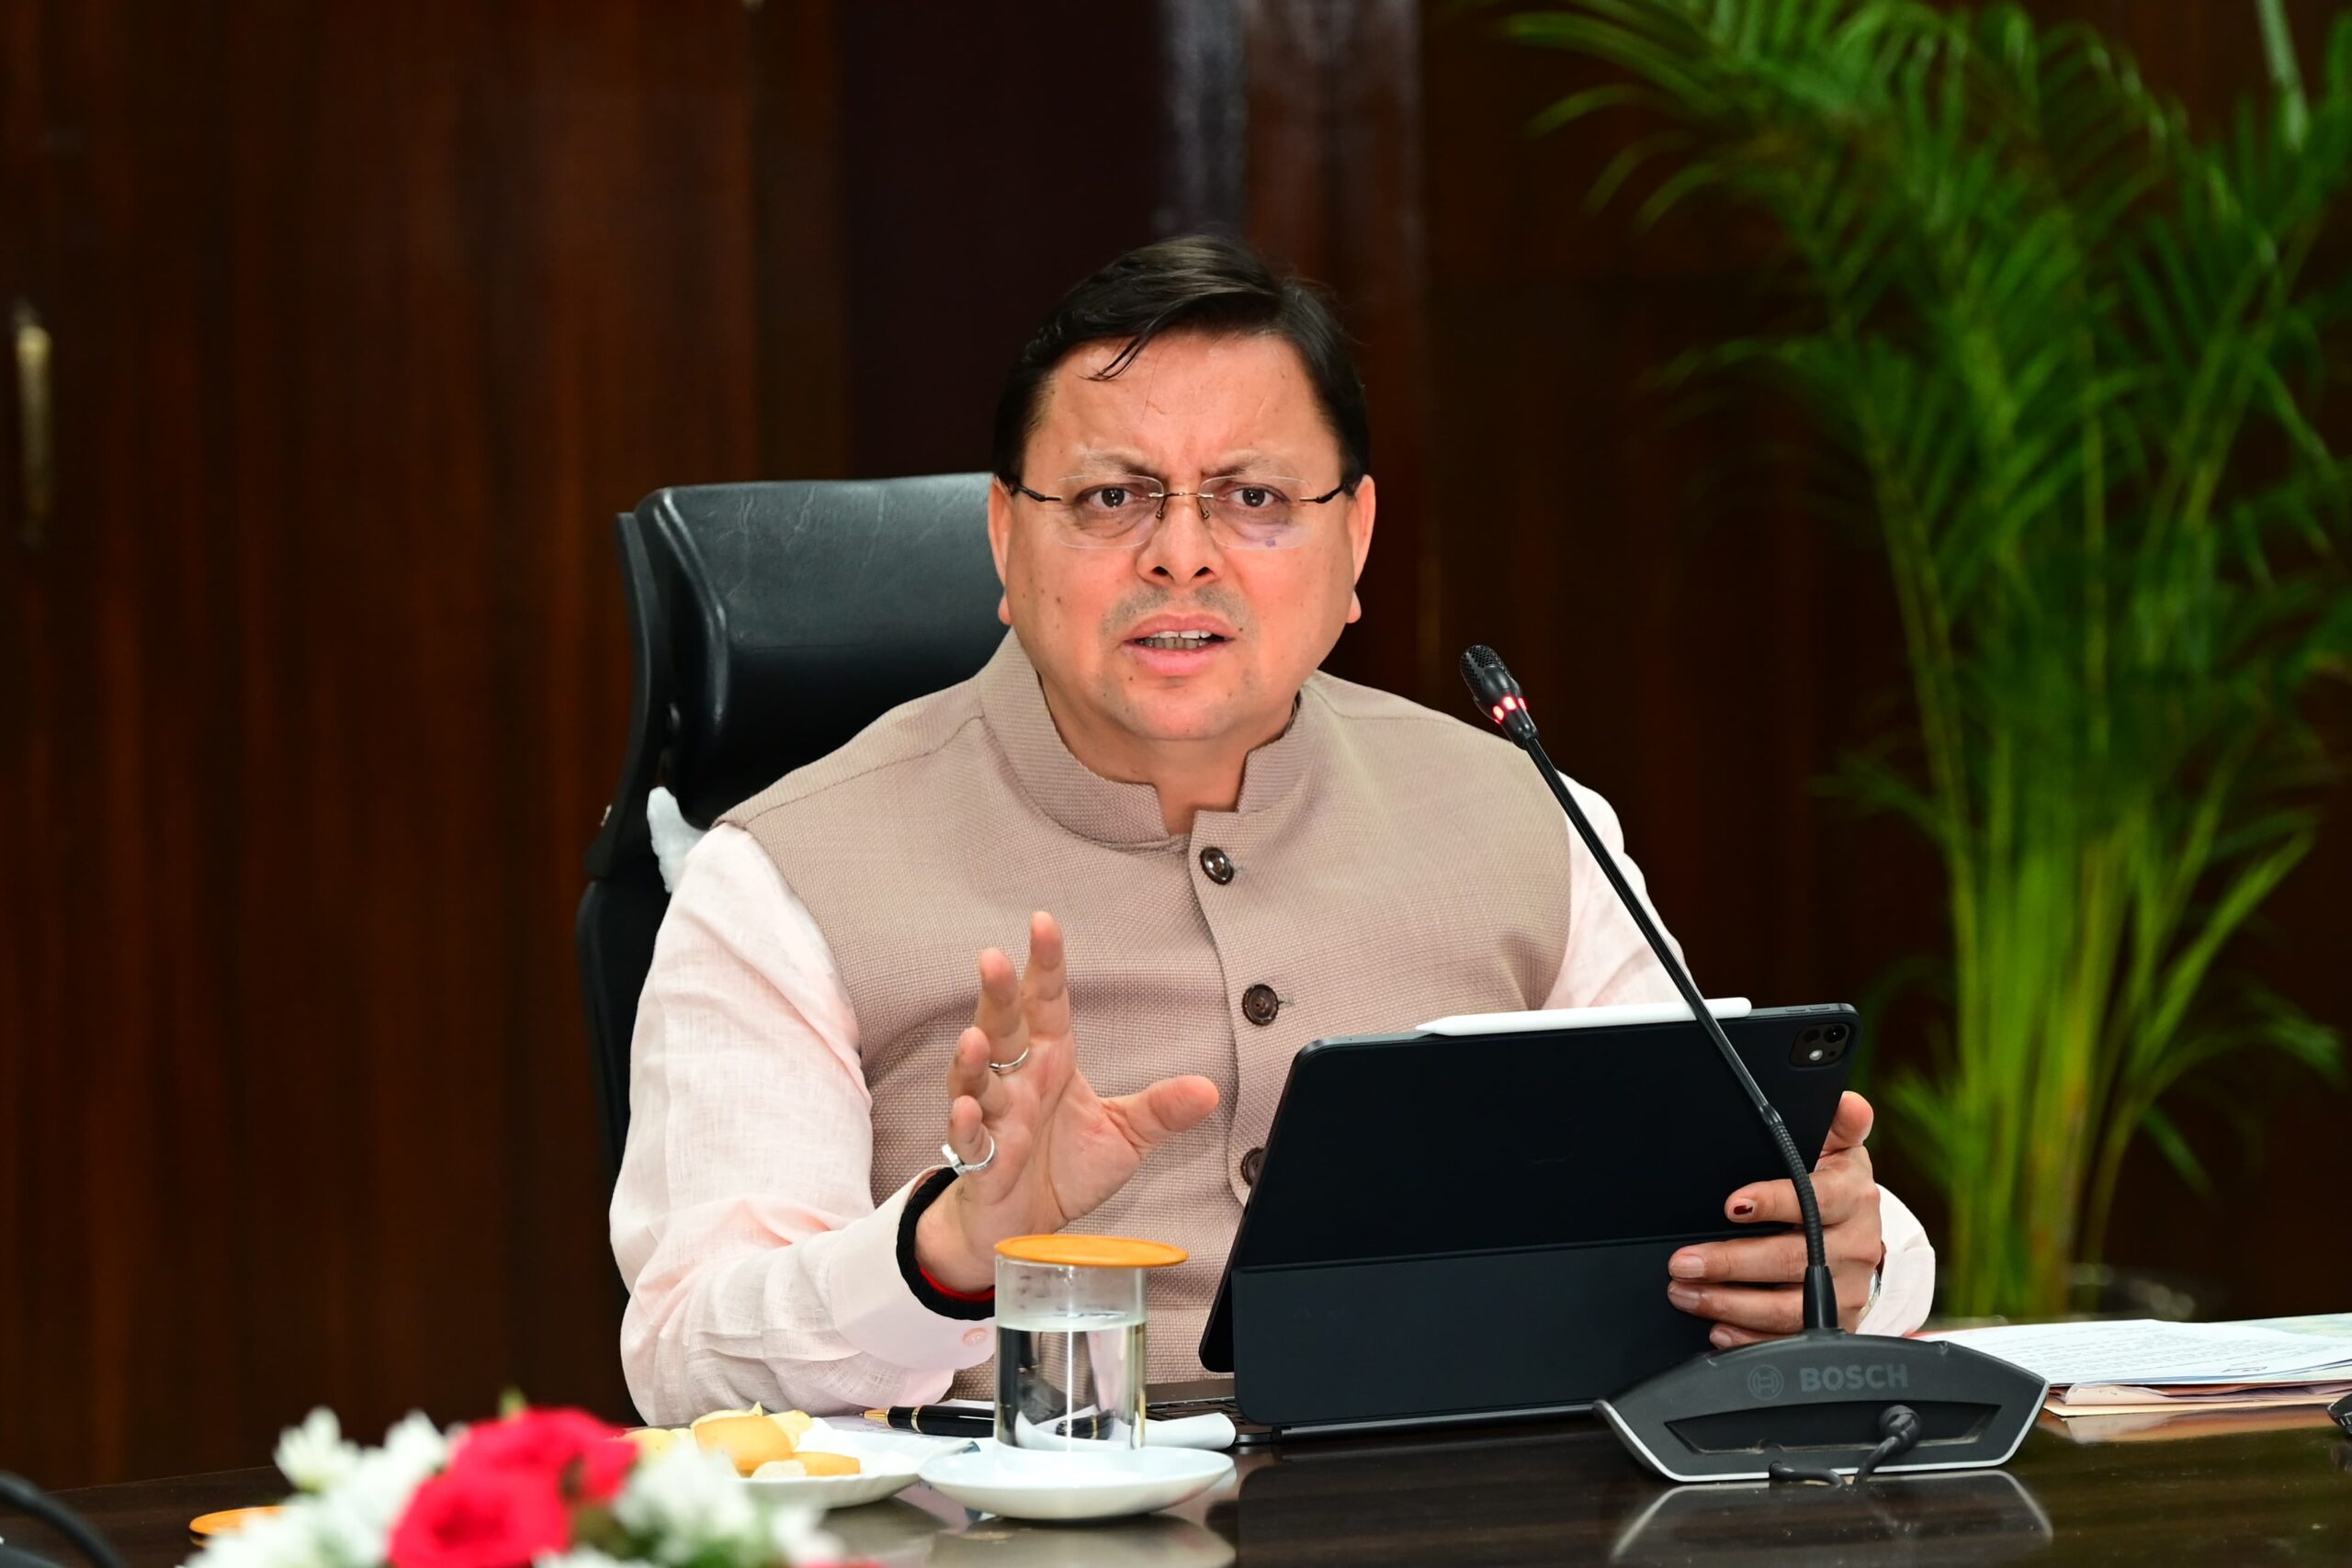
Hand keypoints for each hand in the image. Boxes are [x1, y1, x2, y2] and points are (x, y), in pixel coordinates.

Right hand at [913, 911, 1219, 1290]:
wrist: (1027, 1229)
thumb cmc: (1064, 1169)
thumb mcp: (1124, 1136)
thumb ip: (1161, 1110)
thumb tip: (1208, 1088)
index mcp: (1050, 1061)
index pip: (1046, 1003)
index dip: (1044, 965)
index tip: (1043, 923)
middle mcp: (1016, 1081)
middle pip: (1000, 1028)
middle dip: (995, 995)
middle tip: (992, 960)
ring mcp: (994, 1118)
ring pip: (975, 1079)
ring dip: (971, 1060)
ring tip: (974, 1039)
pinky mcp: (980, 1161)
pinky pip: (968, 1138)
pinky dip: (965, 1124)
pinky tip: (968, 1108)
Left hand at [1664, 1091, 1885, 1347]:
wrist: (1863, 1235)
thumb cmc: (1836, 1186)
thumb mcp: (1839, 1150)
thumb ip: (1838, 1124)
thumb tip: (1847, 1102)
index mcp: (1852, 1197)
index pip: (1814, 1199)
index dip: (1773, 1202)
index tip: (1732, 1203)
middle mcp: (1853, 1246)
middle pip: (1790, 1259)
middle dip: (1730, 1262)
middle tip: (1683, 1262)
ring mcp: (1844, 1290)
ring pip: (1787, 1307)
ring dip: (1729, 1303)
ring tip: (1685, 1291)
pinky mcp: (1834, 1324)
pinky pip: (1790, 1340)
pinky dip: (1750, 1339)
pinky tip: (1718, 1330)